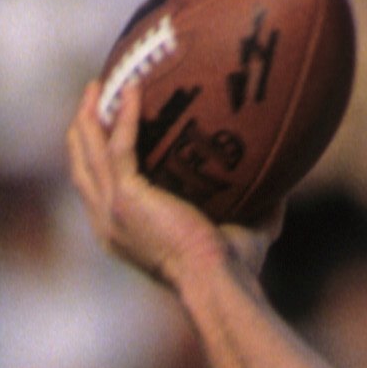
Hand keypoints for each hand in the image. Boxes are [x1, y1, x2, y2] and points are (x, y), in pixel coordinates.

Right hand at [65, 79, 277, 293]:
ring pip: (89, 152)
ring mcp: (112, 211)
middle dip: (83, 128)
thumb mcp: (240, 235)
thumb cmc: (232, 272)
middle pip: (82, 166)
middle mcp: (108, 225)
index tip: (106, 127)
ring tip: (100, 84)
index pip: (97, 190)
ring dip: (90, 115)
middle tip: (96, 94)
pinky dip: (126, 115)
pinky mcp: (125, 198)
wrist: (219, 283)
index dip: (95, 156)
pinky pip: (119, 145)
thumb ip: (255, 210)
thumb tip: (284, 187)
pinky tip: (136, 88)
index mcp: (123, 235)